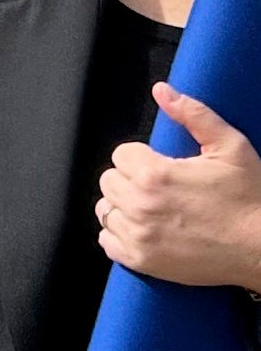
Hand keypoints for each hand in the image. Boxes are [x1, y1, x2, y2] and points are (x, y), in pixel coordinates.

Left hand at [99, 84, 260, 287]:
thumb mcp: (229, 146)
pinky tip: (144, 227)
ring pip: (105, 210)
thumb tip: (162, 91)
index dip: (141, 156)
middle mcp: (139, 205)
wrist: (260, 245)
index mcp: (155, 174)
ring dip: (122, 205)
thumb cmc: (248, 196)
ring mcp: (136, 235)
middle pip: (108, 180)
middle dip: (130, 178)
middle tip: (158, 184)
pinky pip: (106, 240)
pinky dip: (119, 233)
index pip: (121, 154)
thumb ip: (193, 115)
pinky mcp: (138, 260)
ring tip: (152, 205)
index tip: (160, 163)